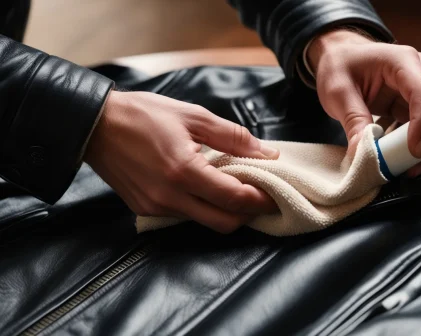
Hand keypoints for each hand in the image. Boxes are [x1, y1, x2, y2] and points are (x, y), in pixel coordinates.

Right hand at [84, 91, 279, 232]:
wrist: (94, 125)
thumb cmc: (144, 115)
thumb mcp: (193, 116)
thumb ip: (233, 137)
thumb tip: (267, 153)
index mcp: (184, 171)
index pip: (235, 198)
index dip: (261, 200)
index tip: (275, 194)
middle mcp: (170, 197)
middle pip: (224, 223)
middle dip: (248, 214)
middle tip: (261, 197)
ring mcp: (156, 207)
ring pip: (205, 221)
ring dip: (226, 211)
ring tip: (236, 189)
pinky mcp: (145, 209)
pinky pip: (184, 216)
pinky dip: (203, 206)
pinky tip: (207, 188)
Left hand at [307, 29, 420, 176]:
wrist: (341, 56)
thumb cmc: (340, 66)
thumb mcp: (337, 91)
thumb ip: (352, 120)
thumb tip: (363, 153)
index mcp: (401, 61)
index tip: (414, 151)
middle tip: (418, 164)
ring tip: (413, 167)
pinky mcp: (420, 104)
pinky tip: (408, 160)